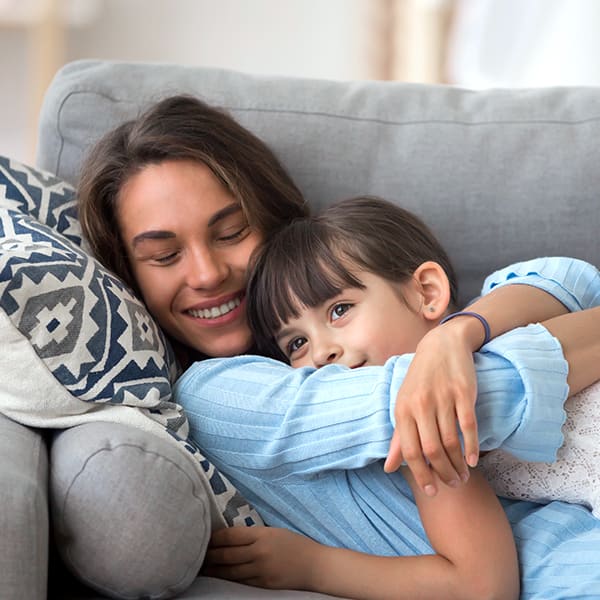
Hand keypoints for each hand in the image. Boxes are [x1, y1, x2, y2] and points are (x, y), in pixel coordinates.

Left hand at [204, 526, 318, 590]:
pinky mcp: (263, 585)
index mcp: (262, 535)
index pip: (230, 536)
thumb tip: (229, 536)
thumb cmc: (295, 544)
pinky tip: (217, 577)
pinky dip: (226, 579)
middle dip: (209, 555)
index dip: (214, 538)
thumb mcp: (274, 532)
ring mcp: (260, 571)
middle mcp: (259, 553)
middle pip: (226, 555)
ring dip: (213, 569)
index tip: (202, 536)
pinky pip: (240, 582)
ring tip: (200, 567)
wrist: (315, 566)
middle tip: (193, 553)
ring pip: (229, 571)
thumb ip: (253, 534)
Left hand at [384, 324, 478, 495]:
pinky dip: (471, 447)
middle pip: (432, 450)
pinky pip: (468, 426)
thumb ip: (399, 437)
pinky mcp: (463, 392)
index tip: (432, 491)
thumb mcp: (405, 405)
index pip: (410, 450)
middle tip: (453, 485)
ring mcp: (442, 398)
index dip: (421, 474)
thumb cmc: (420, 380)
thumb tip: (389, 468)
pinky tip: (473, 460)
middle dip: (443, 473)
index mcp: (403, 409)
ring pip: (450, 441)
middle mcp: (421, 404)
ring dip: (458, 464)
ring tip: (463, 476)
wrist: (441, 345)